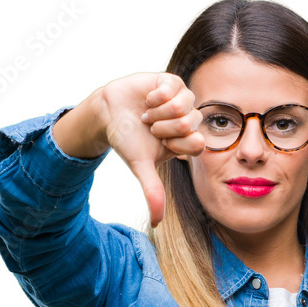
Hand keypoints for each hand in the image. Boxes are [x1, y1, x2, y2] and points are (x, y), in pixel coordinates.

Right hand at [97, 71, 204, 227]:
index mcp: (186, 141)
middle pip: (191, 124)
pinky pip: (174, 87)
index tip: (161, 143)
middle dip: (165, 128)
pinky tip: (148, 100)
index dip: (176, 143)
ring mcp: (181, 99)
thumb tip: (156, 225)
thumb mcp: (141, 167)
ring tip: (148, 115)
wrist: (109, 114)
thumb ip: (153, 192)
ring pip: (184, 105)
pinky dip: (156, 96)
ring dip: (160, 112)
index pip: (198, 144)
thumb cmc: (128, 141)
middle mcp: (188, 120)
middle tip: (151, 128)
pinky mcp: (171, 82)